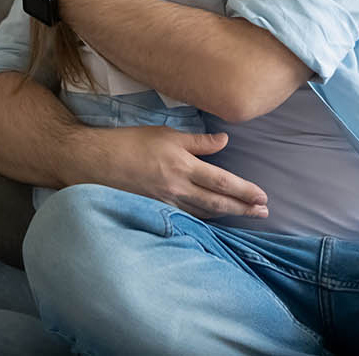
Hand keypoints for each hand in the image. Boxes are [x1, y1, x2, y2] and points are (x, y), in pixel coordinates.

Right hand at [85, 125, 268, 218]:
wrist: (93, 161)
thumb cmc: (129, 142)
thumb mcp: (166, 134)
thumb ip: (198, 141)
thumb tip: (225, 141)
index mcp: (182, 166)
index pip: (222, 182)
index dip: (244, 190)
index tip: (263, 197)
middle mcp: (176, 188)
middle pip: (217, 203)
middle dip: (243, 208)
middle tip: (264, 213)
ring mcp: (165, 204)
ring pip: (202, 214)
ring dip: (226, 217)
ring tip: (245, 218)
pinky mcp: (153, 212)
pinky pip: (184, 218)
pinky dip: (201, 222)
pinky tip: (211, 224)